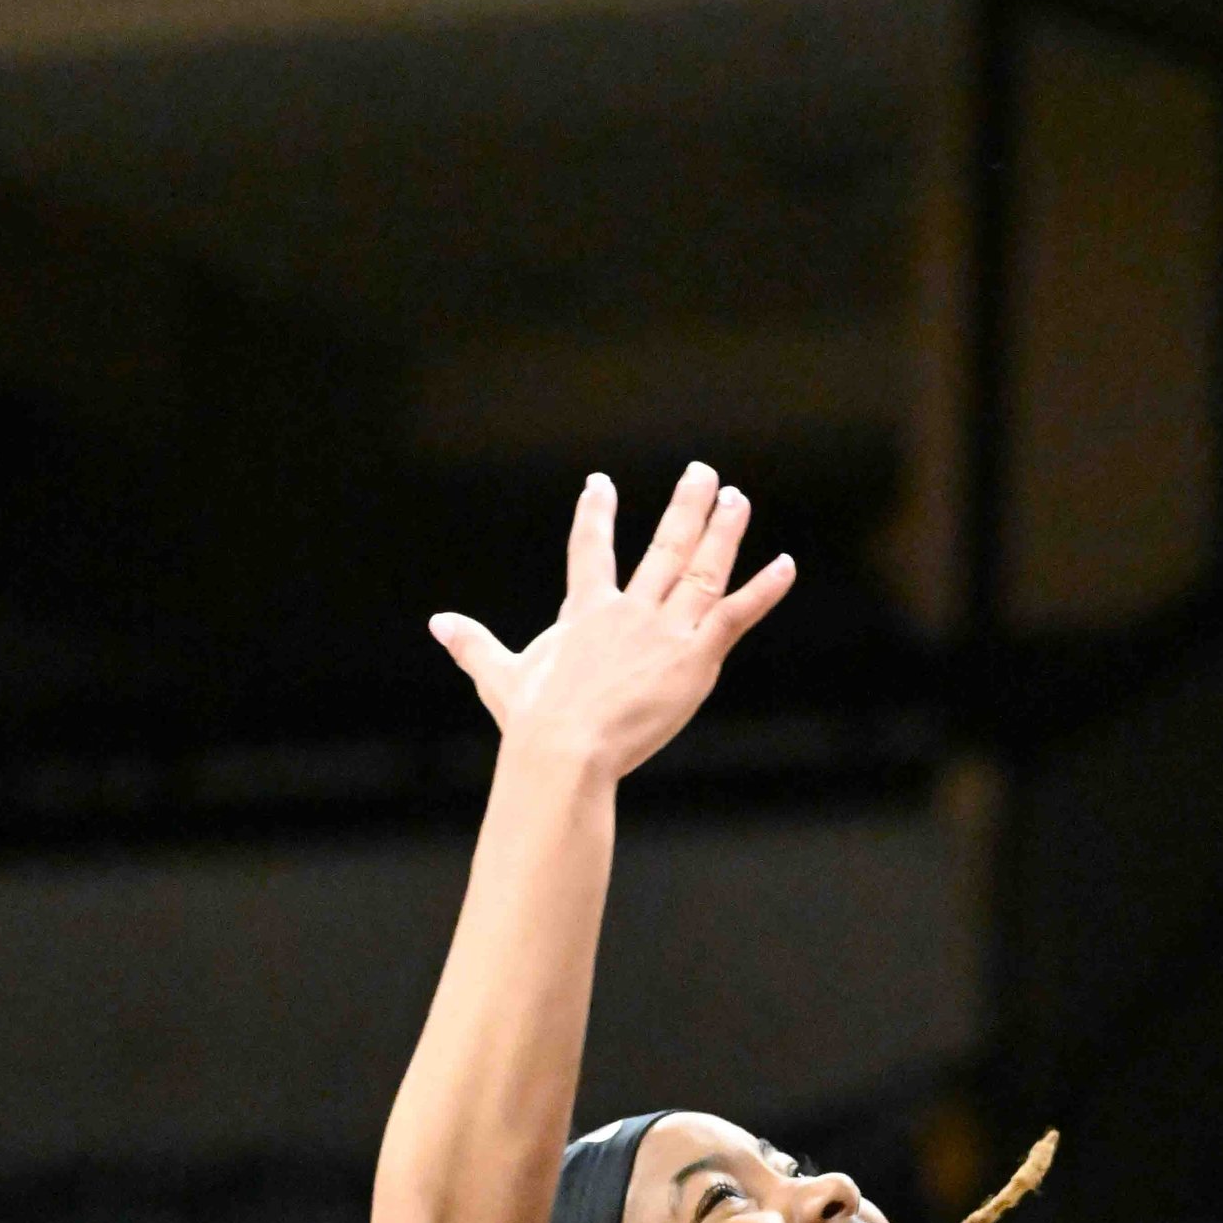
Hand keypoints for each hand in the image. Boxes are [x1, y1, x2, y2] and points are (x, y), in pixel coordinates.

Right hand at [429, 462, 793, 779]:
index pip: (589, 549)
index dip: (595, 513)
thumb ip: (474, 645)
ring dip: (723, 531)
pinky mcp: (695, 657)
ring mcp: (665, 629)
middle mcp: (629, 609)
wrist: (565, 750)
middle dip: (685, 506)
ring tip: (737, 499)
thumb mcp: (499, 676)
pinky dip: (762, 590)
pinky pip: (734, 614)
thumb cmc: (532, 721)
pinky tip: (785, 566)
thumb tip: (437, 623)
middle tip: (703, 473)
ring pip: (701, 568)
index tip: (600, 483)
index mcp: (585, 611)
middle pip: (663, 545)